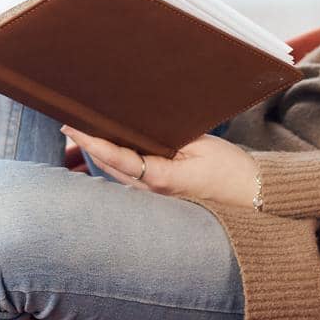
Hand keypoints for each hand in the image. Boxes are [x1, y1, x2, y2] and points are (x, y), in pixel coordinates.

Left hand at [60, 124, 256, 209]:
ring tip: (80, 132)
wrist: (251, 196)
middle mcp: (152, 191)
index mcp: (161, 178)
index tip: (72, 128)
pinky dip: (115, 161)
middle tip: (68, 123)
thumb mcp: (201, 143)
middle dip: (88, 145)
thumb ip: (168, 135)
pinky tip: (108, 148)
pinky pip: (130, 178)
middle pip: (111, 166)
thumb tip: (141, 122)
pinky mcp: (161, 196)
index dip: (92, 142)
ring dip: (99, 154)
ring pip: (117, 174)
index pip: (118, 157)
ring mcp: (155, 197)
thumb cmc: (229, 168)